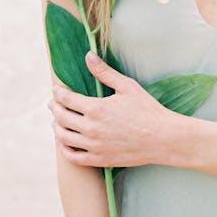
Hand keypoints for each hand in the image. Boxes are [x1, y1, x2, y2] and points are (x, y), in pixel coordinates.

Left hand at [48, 53, 172, 167]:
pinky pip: (74, 157)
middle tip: (53, 104)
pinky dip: (64, 149)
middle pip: (62, 118)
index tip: (56, 90)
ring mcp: (94, 146)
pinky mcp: (100, 160)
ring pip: (64, 137)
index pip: (66, 99)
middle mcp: (91, 129)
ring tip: (56, 122)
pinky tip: (64, 143)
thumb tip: (88, 56)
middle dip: (54, 108)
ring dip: (56, 128)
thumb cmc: (147, 110)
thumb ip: (104, 72)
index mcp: (96, 108)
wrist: (163, 138)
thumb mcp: (127, 86)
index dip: (58, 93)